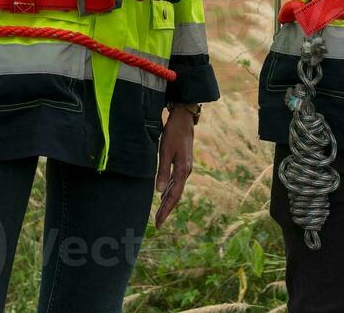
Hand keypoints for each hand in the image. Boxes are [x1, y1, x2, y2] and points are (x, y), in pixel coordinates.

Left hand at [153, 104, 196, 227]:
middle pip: (176, 195)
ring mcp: (185, 168)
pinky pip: (176, 182)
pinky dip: (169, 191)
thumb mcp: (165, 151)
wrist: (184, 119)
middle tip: (157, 224)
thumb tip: (159, 191)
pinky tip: (164, 194)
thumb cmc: (173, 134)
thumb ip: (163, 171)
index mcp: (183, 170)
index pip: (174, 196)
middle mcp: (186, 171)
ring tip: (159, 213)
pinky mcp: (182, 163)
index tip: (158, 223)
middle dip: (166, 209)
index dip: (166, 210)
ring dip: (168, 201)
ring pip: (176, 189)